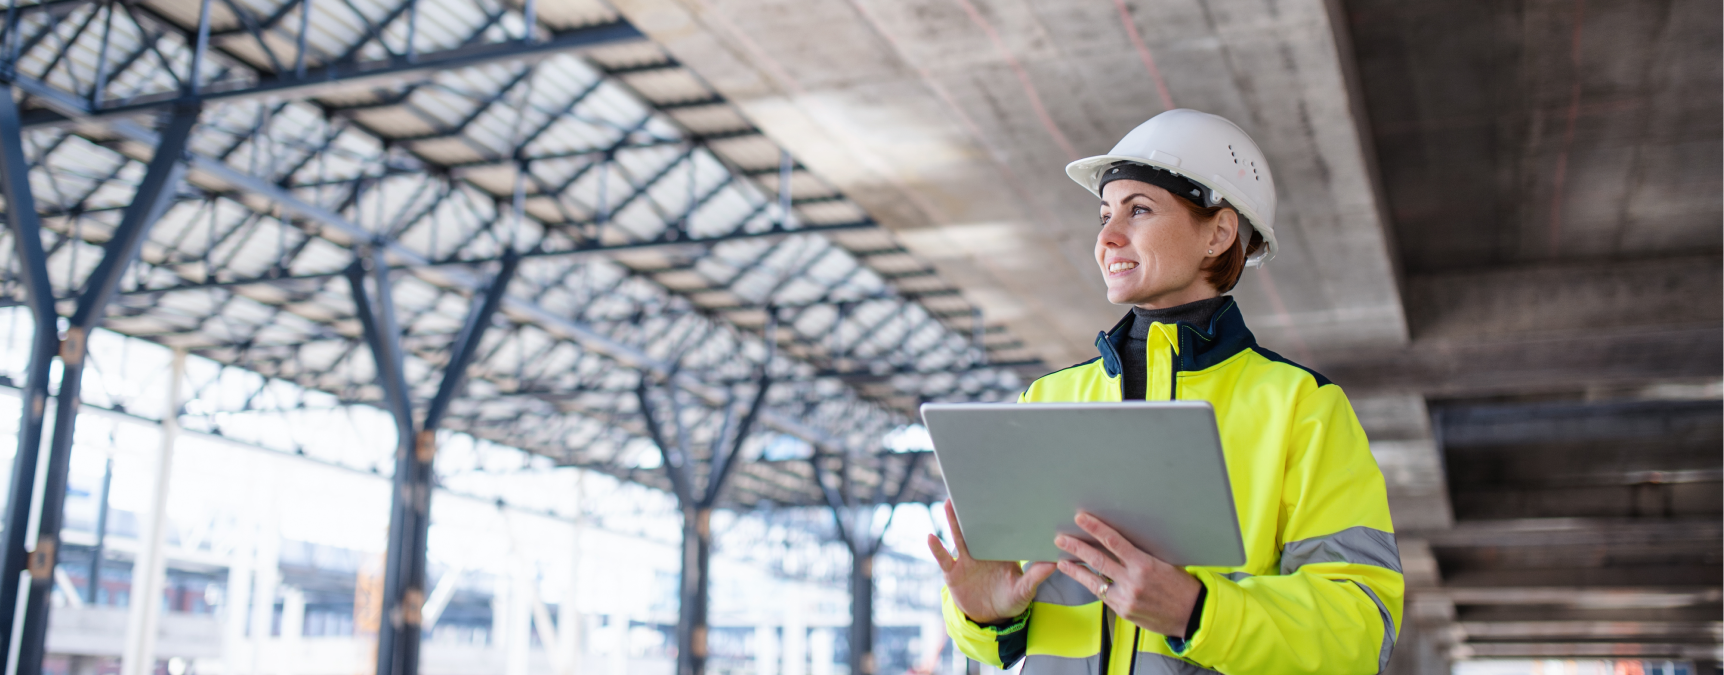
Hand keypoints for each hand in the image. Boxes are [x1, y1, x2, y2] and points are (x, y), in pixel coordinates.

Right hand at [927, 499, 1055, 624]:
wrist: (990, 618)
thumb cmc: (1011, 601)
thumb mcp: (1024, 590)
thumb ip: (1035, 577)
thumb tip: (1054, 563)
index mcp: (1000, 551)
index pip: (999, 530)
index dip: (999, 514)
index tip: (1002, 495)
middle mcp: (981, 551)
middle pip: (976, 528)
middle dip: (973, 510)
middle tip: (971, 489)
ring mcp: (965, 561)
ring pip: (958, 537)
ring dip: (953, 520)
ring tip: (949, 503)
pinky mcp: (953, 573)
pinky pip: (943, 558)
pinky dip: (936, 548)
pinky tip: (930, 537)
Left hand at [1055, 511, 1202, 636]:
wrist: (1192, 614)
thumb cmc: (1181, 585)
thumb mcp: (1165, 563)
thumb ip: (1141, 555)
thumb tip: (1120, 542)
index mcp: (1144, 564)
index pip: (1114, 542)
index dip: (1095, 528)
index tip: (1081, 518)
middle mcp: (1133, 581)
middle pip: (1097, 560)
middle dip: (1077, 547)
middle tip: (1061, 538)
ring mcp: (1126, 598)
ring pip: (1094, 581)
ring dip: (1076, 569)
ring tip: (1062, 560)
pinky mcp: (1123, 611)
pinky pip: (1103, 595)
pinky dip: (1091, 584)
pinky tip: (1081, 578)